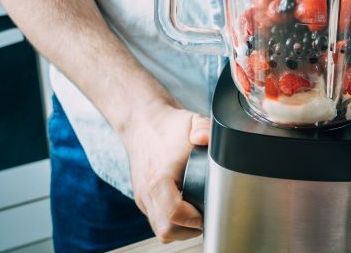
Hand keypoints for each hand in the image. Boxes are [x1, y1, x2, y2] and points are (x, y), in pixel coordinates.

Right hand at [122, 101, 210, 242]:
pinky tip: (187, 208)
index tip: (207, 211)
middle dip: (189, 229)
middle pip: (166, 230)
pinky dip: (172, 221)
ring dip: (181, 228)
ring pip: (160, 230)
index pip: (174, 213)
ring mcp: (143, 198)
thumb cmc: (169, 125)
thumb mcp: (193, 122)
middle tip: (206, 215)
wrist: (143, 122)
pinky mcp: (143, 199)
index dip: (194, 218)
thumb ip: (204, 129)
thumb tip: (206, 138)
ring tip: (198, 214)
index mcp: (159, 178)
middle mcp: (147, 192)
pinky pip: (157, 221)